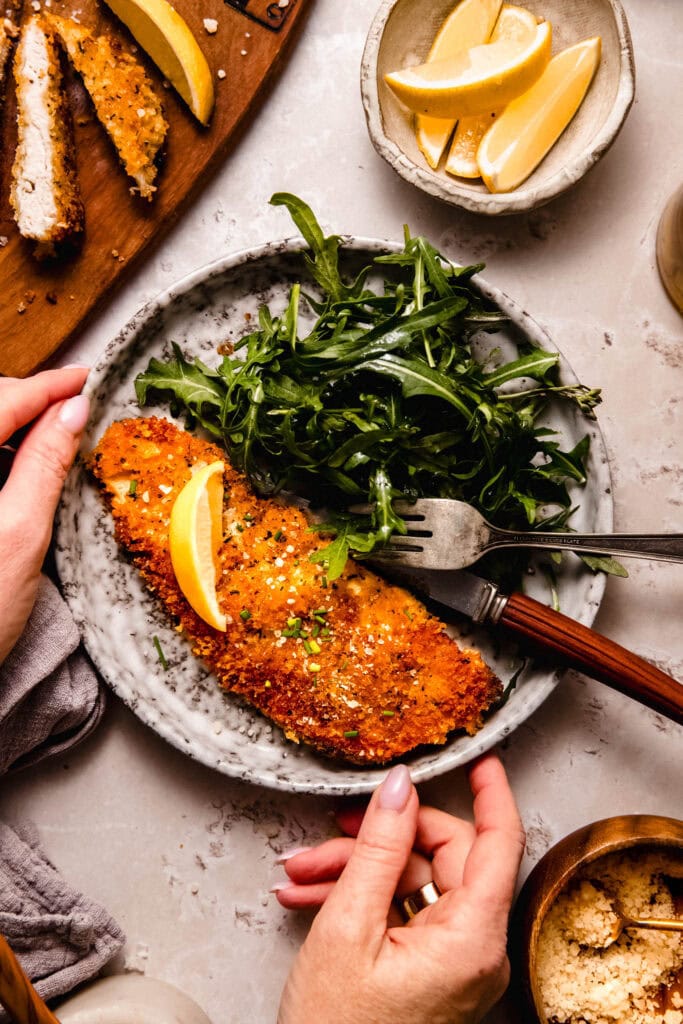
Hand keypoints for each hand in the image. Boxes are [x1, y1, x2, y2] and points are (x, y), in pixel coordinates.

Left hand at [0, 367, 89, 663]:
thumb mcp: (22, 531)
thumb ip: (45, 462)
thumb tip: (73, 411)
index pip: (0, 402)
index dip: (47, 386)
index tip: (84, 378)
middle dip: (29, 400)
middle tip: (77, 406)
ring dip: (15, 427)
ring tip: (56, 437)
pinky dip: (0, 454)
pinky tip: (22, 467)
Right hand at [275, 753, 524, 1023]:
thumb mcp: (348, 929)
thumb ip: (378, 848)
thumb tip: (400, 787)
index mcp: (471, 938)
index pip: (500, 842)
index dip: (491, 793)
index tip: (480, 757)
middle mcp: (474, 949)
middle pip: (441, 858)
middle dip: (376, 840)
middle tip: (327, 835)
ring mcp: (453, 961)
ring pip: (413, 884)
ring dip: (355, 871)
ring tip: (300, 878)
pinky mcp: (431, 970)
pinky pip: (404, 913)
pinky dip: (360, 901)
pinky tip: (312, 899)